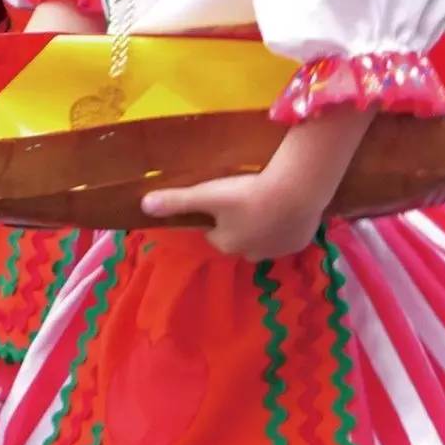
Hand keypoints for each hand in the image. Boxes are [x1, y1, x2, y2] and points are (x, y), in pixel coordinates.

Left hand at [141, 166, 322, 257]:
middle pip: (240, 238)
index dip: (215, 218)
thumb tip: (143, 205)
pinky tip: (288, 204)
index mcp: (227, 244)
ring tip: (268, 200)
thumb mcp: (207, 195)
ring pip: (265, 238)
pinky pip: (289, 234)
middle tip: (246, 198)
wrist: (296, 191)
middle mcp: (251, 254)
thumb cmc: (246, 194)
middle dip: (240, 224)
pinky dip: (287, 223)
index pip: (213, 234)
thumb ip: (176, 201)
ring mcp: (278, 250)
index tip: (221, 201)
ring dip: (264, 224)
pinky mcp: (300, 242)